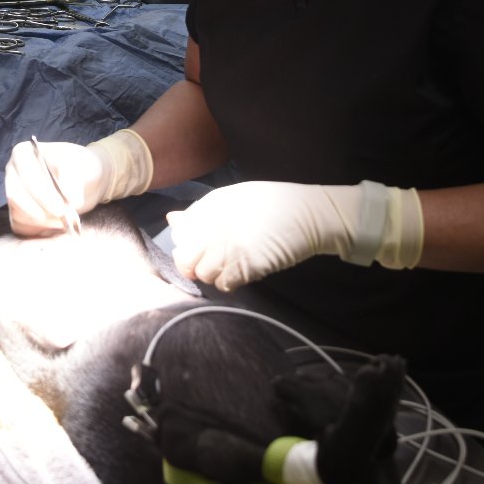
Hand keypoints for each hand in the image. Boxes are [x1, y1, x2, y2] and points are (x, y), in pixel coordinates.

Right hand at [5, 129, 153, 236]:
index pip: (26, 175)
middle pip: (16, 196)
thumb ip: (74, 178)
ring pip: (18, 214)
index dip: (42, 194)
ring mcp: (14, 195)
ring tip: (64, 221)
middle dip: (40, 211)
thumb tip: (69, 199)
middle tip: (63, 218)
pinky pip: (21, 227)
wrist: (85, 181)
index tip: (61, 208)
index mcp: (24, 154)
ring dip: (42, 222)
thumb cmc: (81, 166)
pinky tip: (57, 226)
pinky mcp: (19, 214)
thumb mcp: (82, 164)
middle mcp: (13, 174)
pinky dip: (39, 231)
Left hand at [168, 180, 422, 290]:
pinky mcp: (248, 264)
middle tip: (212, 264)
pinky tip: (241, 274)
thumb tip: (172, 219)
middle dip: (194, 265)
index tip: (200, 248)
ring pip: (203, 274)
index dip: (186, 245)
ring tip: (231, 268)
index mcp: (211, 206)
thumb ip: (201, 212)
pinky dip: (229, 283)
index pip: (180, 235)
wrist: (310, 213)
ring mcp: (231, 245)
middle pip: (185, 258)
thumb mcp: (233, 199)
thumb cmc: (273, 204)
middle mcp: (216, 225)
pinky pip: (225, 284)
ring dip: (214, 275)